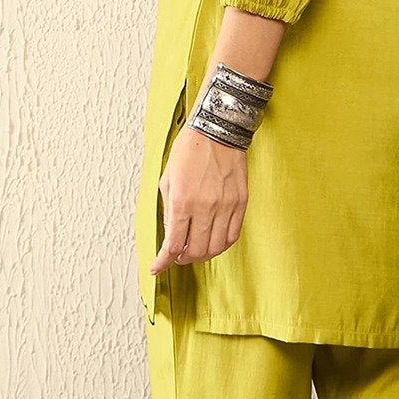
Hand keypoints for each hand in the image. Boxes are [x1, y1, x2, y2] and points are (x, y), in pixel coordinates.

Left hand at [150, 122, 248, 270]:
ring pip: (216, 248)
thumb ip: (169, 210)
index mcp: (182, 201)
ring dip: (203, 255)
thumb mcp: (168, 179)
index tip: (158, 267)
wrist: (218, 131)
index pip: (174, 245)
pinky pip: (232, 235)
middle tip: (178, 255)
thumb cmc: (190, 150)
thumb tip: (172, 234)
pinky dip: (222, 245)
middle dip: (184, 259)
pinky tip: (214, 241)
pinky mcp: (240, 203)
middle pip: (196, 251)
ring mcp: (225, 206)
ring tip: (196, 249)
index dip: (164, 262)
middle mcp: (205, 207)